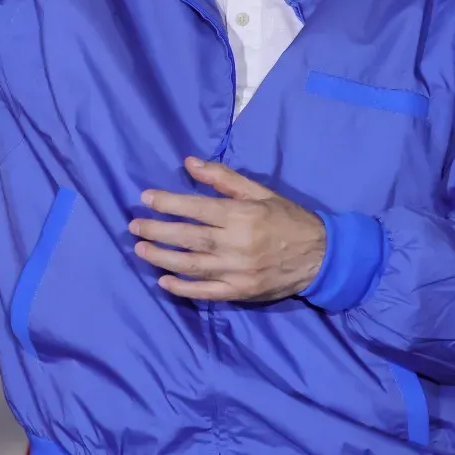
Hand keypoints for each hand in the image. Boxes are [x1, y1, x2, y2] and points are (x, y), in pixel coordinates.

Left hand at [129, 157, 327, 301]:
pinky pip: (207, 292)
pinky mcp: (242, 292)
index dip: (168, 203)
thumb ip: (223, 178)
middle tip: (133, 226)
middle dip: (157, 231)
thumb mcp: (259, 192)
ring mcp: (238, 271)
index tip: (145, 198)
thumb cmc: (287, 218)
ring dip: (162, 258)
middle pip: (188, 237)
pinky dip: (184, 288)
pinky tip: (164, 282)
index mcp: (241, 215)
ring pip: (192, 265)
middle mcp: (237, 243)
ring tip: (140, 250)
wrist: (321, 256)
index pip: (196, 208)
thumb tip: (189, 163)